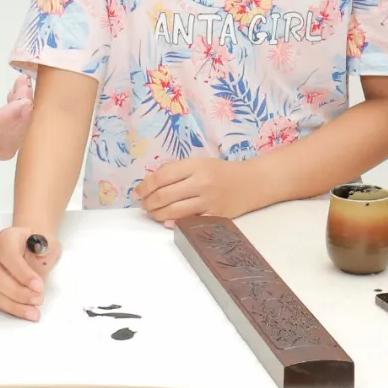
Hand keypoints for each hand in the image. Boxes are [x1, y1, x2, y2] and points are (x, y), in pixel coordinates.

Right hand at [0, 226, 61, 320]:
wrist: (33, 248)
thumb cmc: (40, 245)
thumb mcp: (49, 242)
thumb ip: (46, 247)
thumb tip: (41, 251)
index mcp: (6, 238)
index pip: (8, 256)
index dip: (22, 273)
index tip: (39, 286)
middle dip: (18, 292)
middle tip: (38, 299)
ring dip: (15, 304)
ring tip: (34, 311)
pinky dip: (12, 309)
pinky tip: (27, 312)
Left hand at [135, 158, 257, 226]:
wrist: (251, 182)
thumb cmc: (220, 171)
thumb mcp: (198, 163)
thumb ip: (176, 172)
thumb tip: (150, 186)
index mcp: (194, 166)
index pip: (162, 177)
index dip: (145, 186)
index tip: (136, 193)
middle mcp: (201, 183)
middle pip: (165, 196)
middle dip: (149, 203)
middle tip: (143, 205)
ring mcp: (209, 201)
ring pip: (175, 211)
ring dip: (158, 214)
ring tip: (151, 213)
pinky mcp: (217, 216)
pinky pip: (191, 222)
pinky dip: (175, 223)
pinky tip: (166, 222)